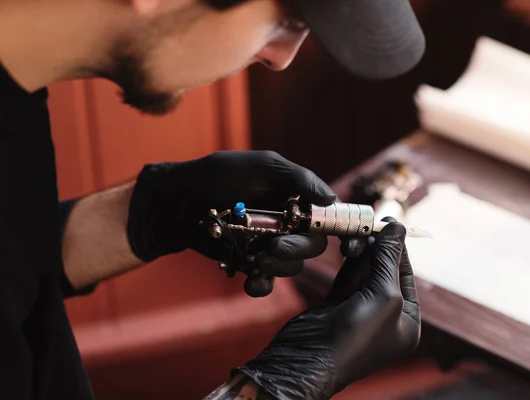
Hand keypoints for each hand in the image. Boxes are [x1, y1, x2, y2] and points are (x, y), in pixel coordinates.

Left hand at [126, 150, 349, 295]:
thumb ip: (297, 178)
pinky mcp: (248, 262)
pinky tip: (251, 282)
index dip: (334, 229)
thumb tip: (332, 198)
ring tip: (256, 259)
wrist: (176, 201)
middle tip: (275, 248)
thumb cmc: (217, 175)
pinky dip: (261, 285)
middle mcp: (287, 223)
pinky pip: (265, 281)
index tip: (333, 239)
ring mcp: (268, 244)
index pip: (326, 218)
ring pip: (291, 266)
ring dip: (278, 267)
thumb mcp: (260, 166)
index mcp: (294, 198)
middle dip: (298, 250)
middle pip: (312, 246)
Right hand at [232, 220, 420, 399]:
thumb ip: (389, 259)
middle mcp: (386, 316)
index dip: (398, 246)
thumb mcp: (383, 296)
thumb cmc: (354, 337)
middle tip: (370, 222)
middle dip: (377, 246)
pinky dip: (347, 260)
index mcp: (406, 321)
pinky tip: (347, 242)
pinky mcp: (336, 305)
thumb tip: (398, 226)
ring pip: (363, 271)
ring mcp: (360, 310)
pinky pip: (346, 276)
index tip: (390, 221)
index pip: (405, 274)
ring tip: (355, 231)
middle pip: (384, 270)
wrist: (308, 361)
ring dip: (361, 250)